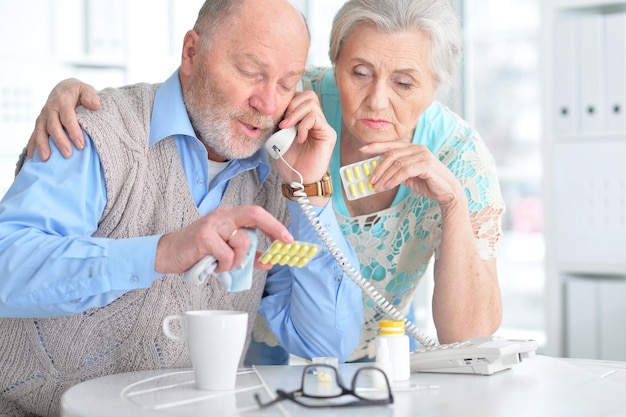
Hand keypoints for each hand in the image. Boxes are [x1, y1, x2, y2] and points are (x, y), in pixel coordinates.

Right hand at [27, 79, 99, 160]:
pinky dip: (32, 146)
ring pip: (40, 131)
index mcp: (63, 101)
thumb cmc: (77, 92)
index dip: (73, 131)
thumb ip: (90, 95)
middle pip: (53, 126)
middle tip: (68, 155)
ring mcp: (43, 117)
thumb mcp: (85, 89)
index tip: (81, 145)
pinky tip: (33, 158)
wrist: (62, 89)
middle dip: (60, 141)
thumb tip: (96, 105)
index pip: (68, 117)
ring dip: (42, 145)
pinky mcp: (39, 123)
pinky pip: (33, 135)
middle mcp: (50, 109)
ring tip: (47, 159)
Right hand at [155, 205, 292, 274]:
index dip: (274, 224)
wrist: (168, 254)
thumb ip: (246, 255)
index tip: (288, 238)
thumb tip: (268, 261)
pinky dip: (224, 266)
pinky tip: (213, 265)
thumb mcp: (224, 251)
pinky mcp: (204, 236)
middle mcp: (222, 215)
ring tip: (222, 264)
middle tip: (282, 244)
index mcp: (229, 216)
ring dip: (237, 261)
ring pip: (242, 243)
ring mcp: (213, 224)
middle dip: (273, 228)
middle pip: (254, 214)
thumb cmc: (198, 251)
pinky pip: (227, 255)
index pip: (256, 213)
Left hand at [273, 90, 335, 185]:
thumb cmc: (289, 162)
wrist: (298, 180)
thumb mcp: (278, 137)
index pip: (300, 97)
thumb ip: (280, 121)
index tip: (278, 117)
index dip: (288, 102)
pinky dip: (304, 125)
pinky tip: (299, 138)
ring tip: (288, 128)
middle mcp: (315, 120)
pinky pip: (316, 118)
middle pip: (308, 95)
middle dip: (292, 105)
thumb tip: (276, 107)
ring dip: (296, 114)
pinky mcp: (328, 134)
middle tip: (284, 122)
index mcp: (304, 119)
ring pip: (312, 103)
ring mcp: (322, 126)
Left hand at [360, 142, 464, 209]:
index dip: (376, 146)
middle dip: (378, 167)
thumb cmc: (428, 183)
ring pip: (397, 163)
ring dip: (385, 176)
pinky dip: (394, 179)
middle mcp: (417, 148)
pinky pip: (405, 170)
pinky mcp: (427, 164)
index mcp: (412, 148)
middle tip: (370, 179)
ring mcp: (423, 155)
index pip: (391, 145)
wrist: (447, 192)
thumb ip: (395, 172)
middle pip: (392, 154)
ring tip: (377, 187)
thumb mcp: (408, 177)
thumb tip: (377, 175)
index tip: (362, 150)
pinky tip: (388, 185)